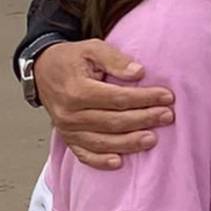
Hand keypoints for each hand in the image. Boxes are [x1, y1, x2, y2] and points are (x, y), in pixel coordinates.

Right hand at [35, 39, 175, 169]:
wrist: (43, 70)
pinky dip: (101, 161)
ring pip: (102, 141)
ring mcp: (67, 129)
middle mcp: (70, 113)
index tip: (167, 96)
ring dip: (129, 143)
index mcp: (77, 90)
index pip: (118, 98)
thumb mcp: (92, 48)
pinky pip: (84, 154)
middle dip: (144, 119)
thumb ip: (115, 59)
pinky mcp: (67, 138)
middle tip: (167, 116)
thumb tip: (138, 72)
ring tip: (152, 139)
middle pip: (114, 121)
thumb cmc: (71, 59)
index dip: (144, 98)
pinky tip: (119, 162)